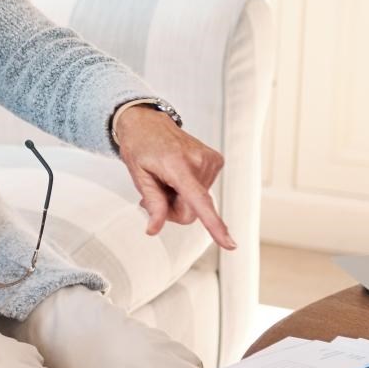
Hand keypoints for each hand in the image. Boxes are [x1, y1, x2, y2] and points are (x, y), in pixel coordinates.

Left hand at [112, 105, 236, 250]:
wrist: (148, 123)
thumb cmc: (140, 147)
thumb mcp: (138, 176)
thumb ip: (152, 203)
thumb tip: (154, 229)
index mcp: (178, 165)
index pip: (199, 201)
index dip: (214, 225)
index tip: (230, 244)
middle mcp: (200, 162)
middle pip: (193, 211)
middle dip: (174, 209)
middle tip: (158, 192)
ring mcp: (210, 160)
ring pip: (199, 204)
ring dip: (181, 198)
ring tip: (167, 178)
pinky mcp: (216, 161)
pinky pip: (203, 191)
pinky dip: (190, 190)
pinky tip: (178, 175)